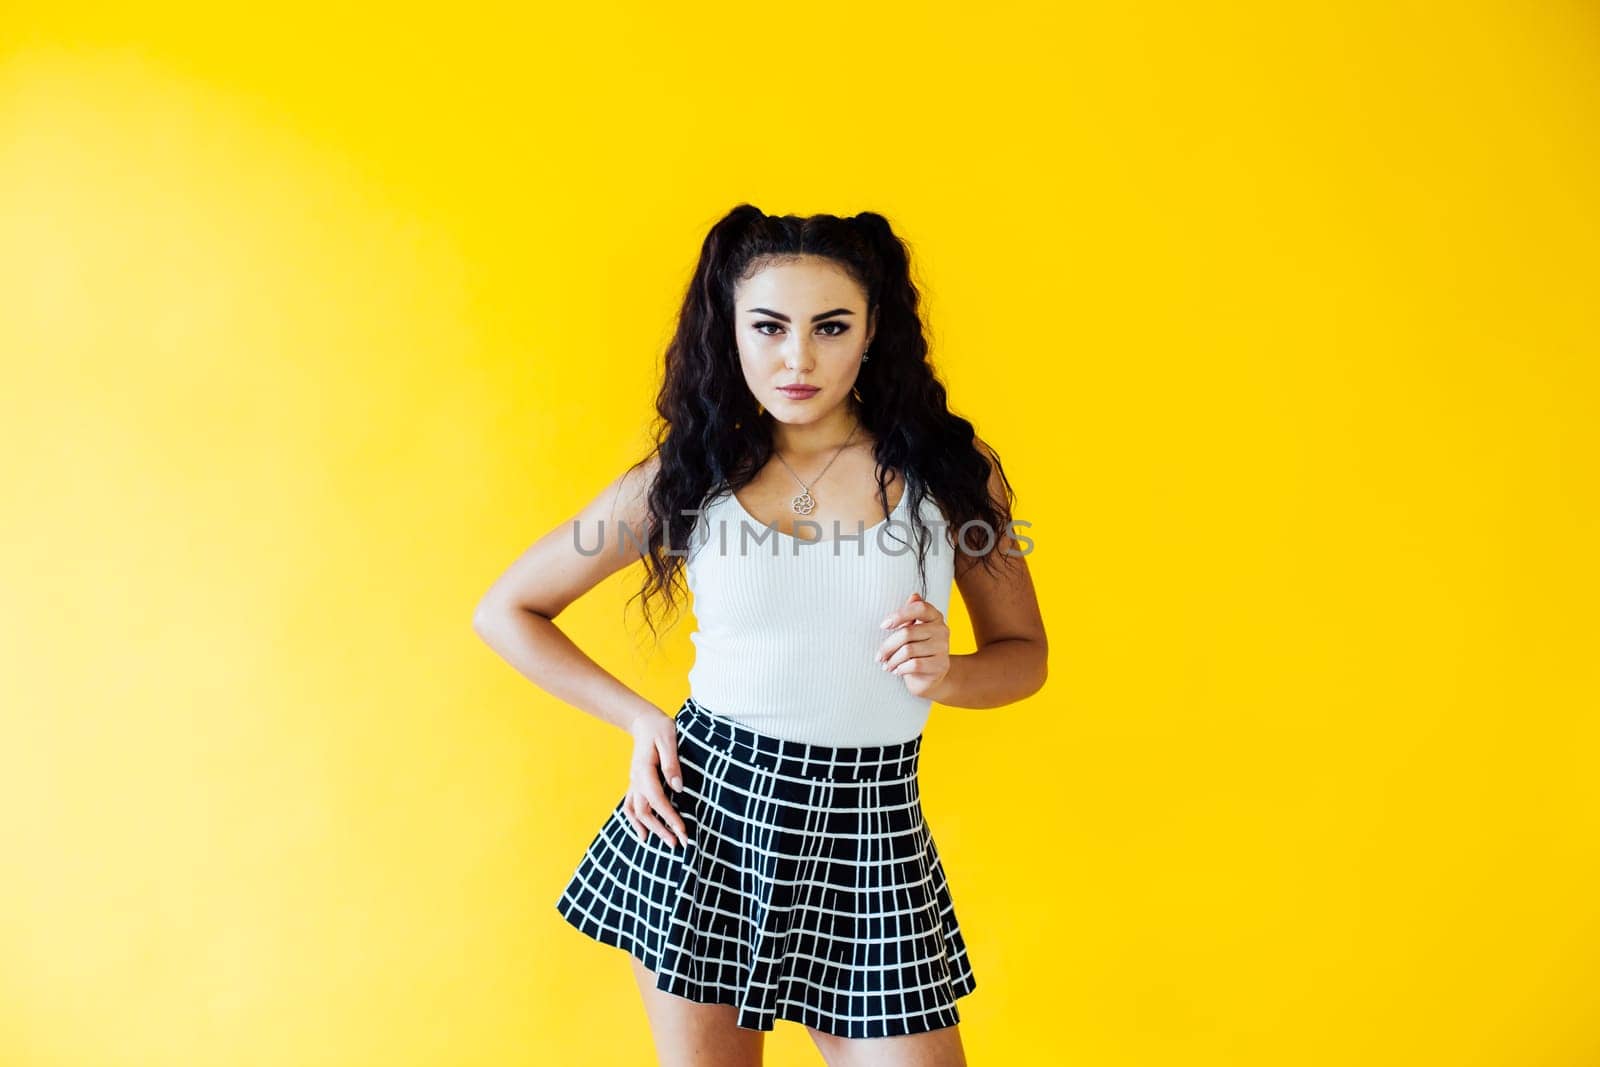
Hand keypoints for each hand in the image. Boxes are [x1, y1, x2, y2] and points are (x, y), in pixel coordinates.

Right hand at [623, 709, 689, 848]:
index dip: (669, 818)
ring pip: (636, 812)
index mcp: (644, 771)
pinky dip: (635, 821)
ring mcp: (634, 782)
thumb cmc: (659, 728)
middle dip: (662, 829)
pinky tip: (643, 833)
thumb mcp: (669, 740)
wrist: (644, 721)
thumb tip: (677, 787)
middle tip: (679, 844)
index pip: (657, 800)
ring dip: (649, 829)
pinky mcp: (636, 782)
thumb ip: (671, 764)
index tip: (683, 831)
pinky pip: (631, 806)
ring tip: (665, 843)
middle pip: (645, 812)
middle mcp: (636, 780)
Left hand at [875, 592, 950, 698]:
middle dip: (888, 646)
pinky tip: (897, 671)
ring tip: (886, 665)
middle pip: (907, 632)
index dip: (900, 615)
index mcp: (935, 616)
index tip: (883, 625)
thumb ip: (911, 614)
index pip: (919, 608)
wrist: (930, 678)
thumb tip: (914, 596)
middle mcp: (942, 630)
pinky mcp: (941, 665)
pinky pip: (915, 664)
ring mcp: (943, 648)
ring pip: (908, 650)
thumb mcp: (912, 631)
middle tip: (878, 656)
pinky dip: (901, 668)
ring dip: (892, 660)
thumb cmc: (916, 650)